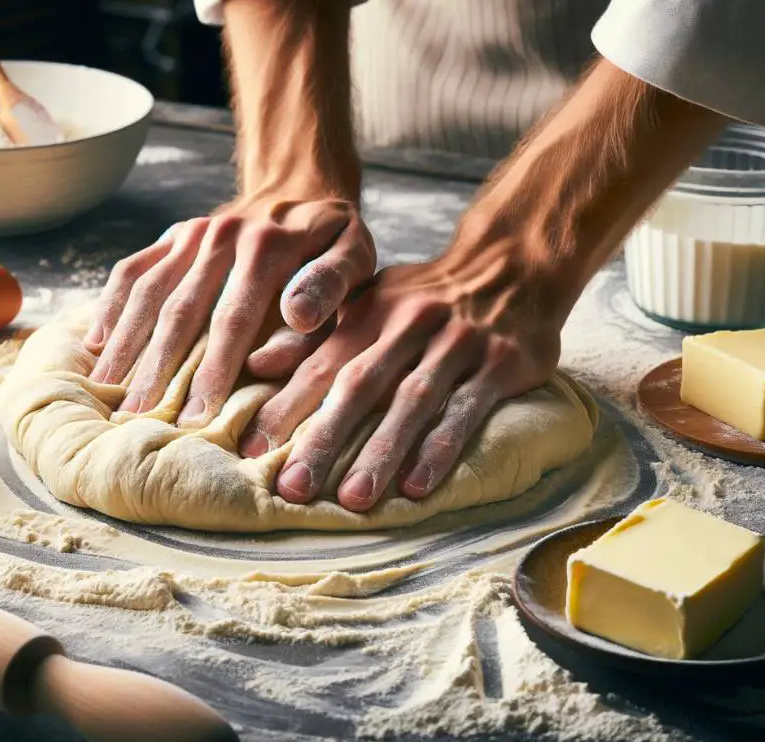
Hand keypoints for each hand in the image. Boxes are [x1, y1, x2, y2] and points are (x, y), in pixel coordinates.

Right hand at [83, 194, 375, 425]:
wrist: (300, 186)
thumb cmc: (333, 240)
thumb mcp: (355, 255)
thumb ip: (331, 286)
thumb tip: (298, 316)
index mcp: (268, 246)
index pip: (233, 317)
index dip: (213, 370)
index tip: (198, 417)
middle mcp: (221, 235)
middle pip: (180, 309)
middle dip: (158, 367)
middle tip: (138, 417)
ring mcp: (190, 234)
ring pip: (147, 292)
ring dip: (124, 343)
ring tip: (106, 390)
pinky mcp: (170, 236)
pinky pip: (131, 270)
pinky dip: (110, 307)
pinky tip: (95, 346)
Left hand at [238, 230, 570, 511]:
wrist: (512, 264)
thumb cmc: (424, 298)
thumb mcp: (368, 303)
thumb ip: (314, 337)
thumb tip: (255, 366)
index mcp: (369, 312)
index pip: (320, 364)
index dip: (285, 407)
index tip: (251, 451)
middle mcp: (409, 324)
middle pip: (360, 385)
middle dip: (324, 438)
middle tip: (293, 488)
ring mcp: (458, 343)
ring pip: (412, 401)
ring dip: (381, 451)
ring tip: (353, 500)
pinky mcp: (501, 363)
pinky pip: (467, 410)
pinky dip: (440, 448)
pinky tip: (417, 487)